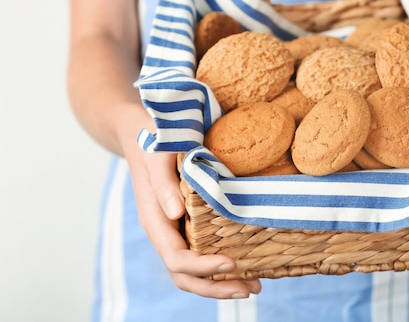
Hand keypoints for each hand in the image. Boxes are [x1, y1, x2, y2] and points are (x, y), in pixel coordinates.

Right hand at [122, 110, 261, 298]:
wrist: (142, 132)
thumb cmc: (153, 141)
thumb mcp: (157, 156)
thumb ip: (163, 184)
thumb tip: (176, 213)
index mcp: (155, 221)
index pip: (177, 259)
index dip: (203, 268)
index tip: (232, 263)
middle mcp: (165, 232)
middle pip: (185, 276)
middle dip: (217, 288)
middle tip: (252, 289)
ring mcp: (175, 231)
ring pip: (193, 271)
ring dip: (221, 283)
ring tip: (254, 286)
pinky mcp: (187, 225)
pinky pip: (202, 253)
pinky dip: (221, 266)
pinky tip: (247, 264)